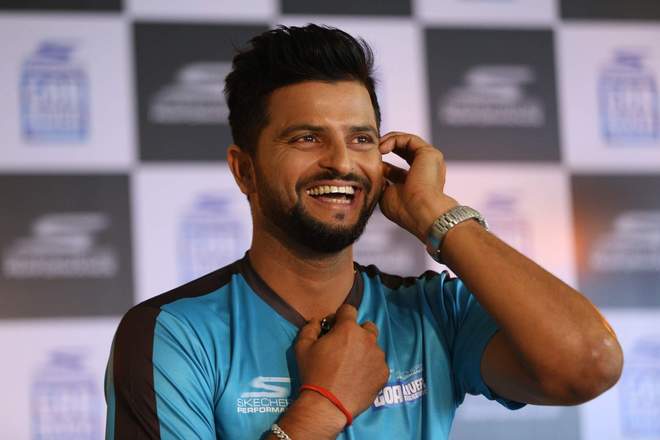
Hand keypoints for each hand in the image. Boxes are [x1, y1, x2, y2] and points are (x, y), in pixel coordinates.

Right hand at [295, 304, 388, 419]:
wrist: (327, 405)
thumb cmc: (313, 373)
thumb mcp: (302, 346)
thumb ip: (310, 327)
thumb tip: (318, 321)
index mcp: (348, 329)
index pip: (349, 310)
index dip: (339, 317)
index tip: (333, 328)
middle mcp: (367, 339)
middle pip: (367, 326)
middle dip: (357, 332)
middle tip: (345, 347)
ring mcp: (378, 356)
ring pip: (374, 346)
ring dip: (364, 350)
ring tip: (352, 365)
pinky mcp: (384, 373)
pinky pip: (378, 364)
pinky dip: (370, 367)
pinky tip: (358, 377)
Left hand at [378, 132, 458, 242]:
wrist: (420, 212)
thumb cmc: (405, 210)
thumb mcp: (386, 196)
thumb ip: (381, 183)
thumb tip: (372, 174)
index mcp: (415, 183)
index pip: (396, 169)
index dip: (381, 164)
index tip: (368, 163)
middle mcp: (425, 170)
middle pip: (403, 152)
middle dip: (385, 147)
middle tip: (371, 149)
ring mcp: (428, 161)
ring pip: (406, 142)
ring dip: (388, 141)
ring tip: (376, 147)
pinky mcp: (429, 153)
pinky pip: (409, 139)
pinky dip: (394, 139)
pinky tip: (383, 148)